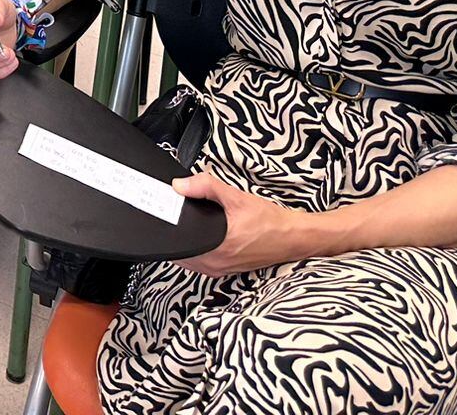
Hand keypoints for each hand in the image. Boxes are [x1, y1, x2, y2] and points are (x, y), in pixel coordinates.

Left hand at [173, 172, 300, 275]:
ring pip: (188, 259)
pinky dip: (194, 250)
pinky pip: (199, 263)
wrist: (292, 237)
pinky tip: (199, 236)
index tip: (164, 213)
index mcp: (217, 248)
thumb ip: (206, 187)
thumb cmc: (270, 221)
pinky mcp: (225, 270)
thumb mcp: (237, 198)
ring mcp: (220, 270)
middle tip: (175, 214)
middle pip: (180, 251)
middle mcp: (216, 263)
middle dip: (174, 234)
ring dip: (183, 243)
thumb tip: (180, 185)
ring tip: (186, 224)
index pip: (178, 243)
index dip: (168, 227)